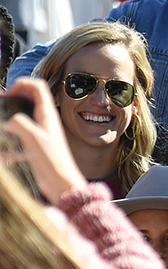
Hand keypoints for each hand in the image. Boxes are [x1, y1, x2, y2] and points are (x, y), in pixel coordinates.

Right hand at [2, 78, 85, 200]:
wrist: (61, 184)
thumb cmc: (53, 161)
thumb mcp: (33, 137)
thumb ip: (18, 122)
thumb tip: (8, 119)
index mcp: (47, 114)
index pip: (37, 86)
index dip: (21, 84)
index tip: (8, 94)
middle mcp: (44, 121)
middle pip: (26, 102)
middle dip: (10, 105)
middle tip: (0, 112)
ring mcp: (39, 134)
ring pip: (18, 122)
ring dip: (7, 128)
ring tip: (4, 138)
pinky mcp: (34, 147)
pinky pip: (16, 141)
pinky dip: (8, 148)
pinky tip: (7, 158)